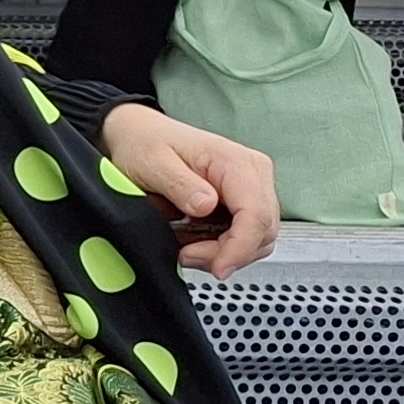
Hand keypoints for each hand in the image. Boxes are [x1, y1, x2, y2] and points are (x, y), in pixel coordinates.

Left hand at [97, 101, 279, 277]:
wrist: (140, 136)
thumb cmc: (146, 143)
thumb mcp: (152, 163)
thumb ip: (181, 185)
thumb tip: (207, 206)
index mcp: (237, 162)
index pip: (256, 215)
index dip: (240, 248)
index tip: (218, 268)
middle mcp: (253, 174)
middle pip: (262, 232)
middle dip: (227, 253)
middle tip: (187, 255)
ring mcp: (251, 189)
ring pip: (257, 238)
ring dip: (224, 253)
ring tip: (187, 248)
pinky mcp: (242, 202)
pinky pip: (245, 235)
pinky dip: (223, 247)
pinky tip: (195, 242)